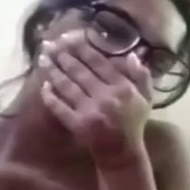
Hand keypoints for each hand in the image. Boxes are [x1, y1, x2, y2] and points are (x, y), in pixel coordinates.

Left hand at [38, 31, 151, 166]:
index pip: (99, 62)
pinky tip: (44, 86)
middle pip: (80, 70)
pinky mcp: (77, 124)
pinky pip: (60, 107)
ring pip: (68, 85)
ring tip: (43, 58)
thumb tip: (132, 54)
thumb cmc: (133, 123)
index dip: (83, 48)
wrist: (122, 152)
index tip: (70, 37)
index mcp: (123, 87)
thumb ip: (142, 75)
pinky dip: (51, 96)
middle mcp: (106, 96)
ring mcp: (90, 111)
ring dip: (54, 70)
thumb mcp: (146, 98)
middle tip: (49, 43)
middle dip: (63, 55)